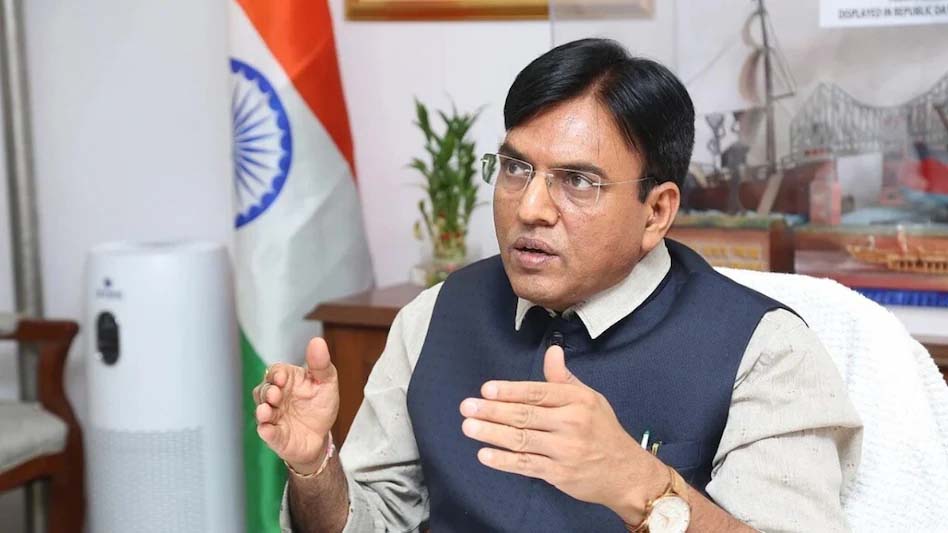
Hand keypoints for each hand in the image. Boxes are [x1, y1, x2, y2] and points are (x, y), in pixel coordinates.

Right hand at [254, 337, 338, 474]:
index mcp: (287, 381)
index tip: (281, 377)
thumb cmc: (320, 405)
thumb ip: (321, 364)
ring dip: (263, 411)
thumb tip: (317, 341)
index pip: (275, 372)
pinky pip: (267, 433)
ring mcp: (274, 417)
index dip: (276, 374)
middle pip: (263, 391)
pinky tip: (267, 430)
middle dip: (267, 392)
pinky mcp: (275, 436)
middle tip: (275, 394)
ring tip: (266, 411)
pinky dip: (266, 431)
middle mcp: (276, 397)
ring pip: (261, 412)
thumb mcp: (326, 382)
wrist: (322, 435)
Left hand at [459, 345, 666, 523]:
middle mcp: (571, 423)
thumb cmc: (603, 431)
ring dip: (492, 434)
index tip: (486, 389)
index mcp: (577, 401)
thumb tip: (552, 351)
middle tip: (468, 407)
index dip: (510, 390)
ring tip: (469, 427)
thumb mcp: (589, 399)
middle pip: (525, 415)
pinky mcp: (560, 474)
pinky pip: (527, 465)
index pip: (537, 392)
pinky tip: (485, 455)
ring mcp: (565, 450)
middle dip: (493, 411)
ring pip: (522, 440)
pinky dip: (504, 461)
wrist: (626, 473)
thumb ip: (563, 378)